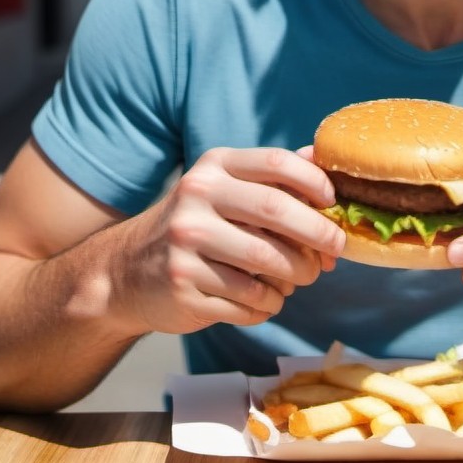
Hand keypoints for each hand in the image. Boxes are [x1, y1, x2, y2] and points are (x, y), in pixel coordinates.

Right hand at [110, 147, 344, 335]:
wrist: (125, 271)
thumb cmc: (195, 225)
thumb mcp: (225, 187)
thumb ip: (271, 175)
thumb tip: (321, 158)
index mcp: (215, 165)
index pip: (277, 162)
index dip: (315, 183)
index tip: (333, 204)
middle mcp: (196, 196)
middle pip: (276, 210)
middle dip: (318, 234)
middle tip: (336, 252)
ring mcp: (185, 241)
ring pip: (266, 261)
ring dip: (295, 276)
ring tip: (300, 279)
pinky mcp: (182, 284)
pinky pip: (247, 299)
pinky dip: (268, 304)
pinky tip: (266, 300)